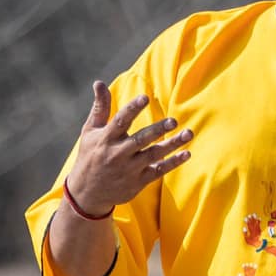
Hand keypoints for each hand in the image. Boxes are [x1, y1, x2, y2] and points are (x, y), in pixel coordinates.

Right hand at [63, 80, 193, 215]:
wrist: (87, 193)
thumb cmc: (90, 155)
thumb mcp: (90, 131)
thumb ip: (100, 108)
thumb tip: (99, 82)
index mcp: (105, 139)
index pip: (120, 122)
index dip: (132, 109)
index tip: (145, 98)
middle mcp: (117, 154)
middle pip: (140, 140)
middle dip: (157, 130)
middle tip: (173, 121)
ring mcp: (129, 169)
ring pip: (153, 155)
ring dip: (172, 145)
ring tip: (188, 133)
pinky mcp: (138, 181)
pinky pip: (158, 171)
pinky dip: (173, 163)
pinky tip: (186, 154)